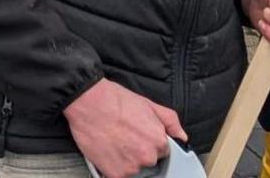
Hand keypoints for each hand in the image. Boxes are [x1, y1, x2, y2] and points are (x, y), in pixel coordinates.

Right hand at [64, 78, 182, 177]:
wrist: (87, 102)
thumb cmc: (115, 100)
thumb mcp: (148, 104)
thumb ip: (170, 122)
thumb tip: (181, 137)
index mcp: (159, 141)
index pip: (161, 152)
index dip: (148, 143)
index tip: (138, 137)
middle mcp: (148, 156)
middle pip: (147, 162)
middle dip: (137, 152)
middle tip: (123, 138)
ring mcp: (131, 167)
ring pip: (132, 170)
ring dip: (124, 160)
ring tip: (113, 142)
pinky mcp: (115, 174)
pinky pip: (117, 175)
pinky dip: (111, 167)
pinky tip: (106, 151)